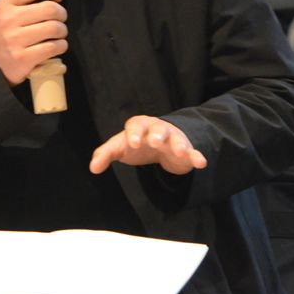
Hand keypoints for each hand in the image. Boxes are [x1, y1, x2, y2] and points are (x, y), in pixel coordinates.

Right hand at [0, 0, 67, 84]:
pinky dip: (61, 46)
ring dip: (62, 31)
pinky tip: (56, 46)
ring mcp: (14, 40)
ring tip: (57, 34)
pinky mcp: (22, 58)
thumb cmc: (10, 32)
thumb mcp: (15, 9)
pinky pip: (54, 47)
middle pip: (50, 8)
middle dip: (61, 14)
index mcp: (5, 3)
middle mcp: (8, 20)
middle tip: (59, 19)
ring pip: (55, 28)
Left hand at [89, 115, 207, 175]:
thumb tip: (93, 168)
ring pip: (176, 138)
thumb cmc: (135, 143)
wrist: (159, 144)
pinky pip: (192, 152)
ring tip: (180, 151)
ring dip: (178, 144)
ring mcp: (172, 138)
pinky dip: (196, 156)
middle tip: (154, 141)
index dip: (134, 134)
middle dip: (156, 134)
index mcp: (138, 126)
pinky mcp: (185, 150)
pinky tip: (201, 163)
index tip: (132, 143)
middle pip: (157, 128)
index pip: (134, 125)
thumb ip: (105, 155)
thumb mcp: (120, 147)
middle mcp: (156, 129)